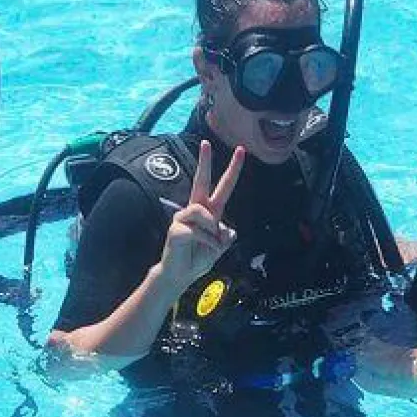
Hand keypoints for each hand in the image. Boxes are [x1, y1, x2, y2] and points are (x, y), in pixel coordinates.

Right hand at [156, 140, 244, 290]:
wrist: (180, 274)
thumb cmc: (198, 258)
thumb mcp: (219, 248)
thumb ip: (226, 238)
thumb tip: (228, 231)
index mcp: (209, 212)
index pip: (222, 187)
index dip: (232, 170)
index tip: (240, 151)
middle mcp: (196, 210)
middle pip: (201, 181)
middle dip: (204, 162)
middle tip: (206, 142)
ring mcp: (183, 217)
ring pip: (203, 212)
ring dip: (211, 232)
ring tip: (208, 245)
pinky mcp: (176, 228)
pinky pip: (199, 231)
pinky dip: (206, 243)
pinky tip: (199, 250)